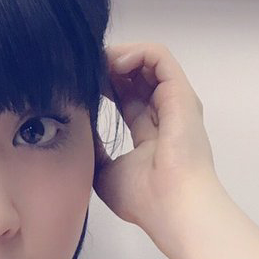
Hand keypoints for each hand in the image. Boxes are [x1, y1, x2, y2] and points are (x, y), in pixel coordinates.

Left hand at [92, 42, 218, 252]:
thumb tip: (78, 128)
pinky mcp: (180, 92)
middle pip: (136, 77)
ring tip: (95, 63)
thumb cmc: (144, 199)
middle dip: (108, 67)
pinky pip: (158, 56)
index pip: (127, 99)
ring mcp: (175, 102)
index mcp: (149, 136)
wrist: (171, 206)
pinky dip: (134, 52)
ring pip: (148, 62)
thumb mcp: (105, 173)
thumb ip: (93, 149)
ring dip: (118, 55)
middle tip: (83, 68)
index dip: (103, 85)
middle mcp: (165, 115)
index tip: (80, 85)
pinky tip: (112, 64)